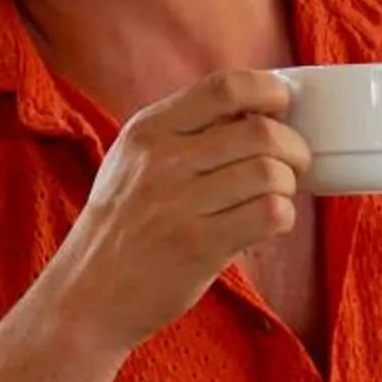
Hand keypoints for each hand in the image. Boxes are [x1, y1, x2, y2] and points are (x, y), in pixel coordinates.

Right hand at [43, 69, 309, 357]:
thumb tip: (255, 110)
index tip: (281, 107)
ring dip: (288, 185)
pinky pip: (269, 214)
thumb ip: (182, 131)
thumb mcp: (132, 160)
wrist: (87, 294)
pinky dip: (282, 216)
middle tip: (294, 163)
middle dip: (293, 146)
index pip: (226, 87)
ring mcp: (179, 204)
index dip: (268, 91)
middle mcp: (162, 160)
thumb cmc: (121, 226)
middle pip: (260, 131)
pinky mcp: (199, 246)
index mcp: (148, 130)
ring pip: (270, 172)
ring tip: (276, 196)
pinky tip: (267, 222)